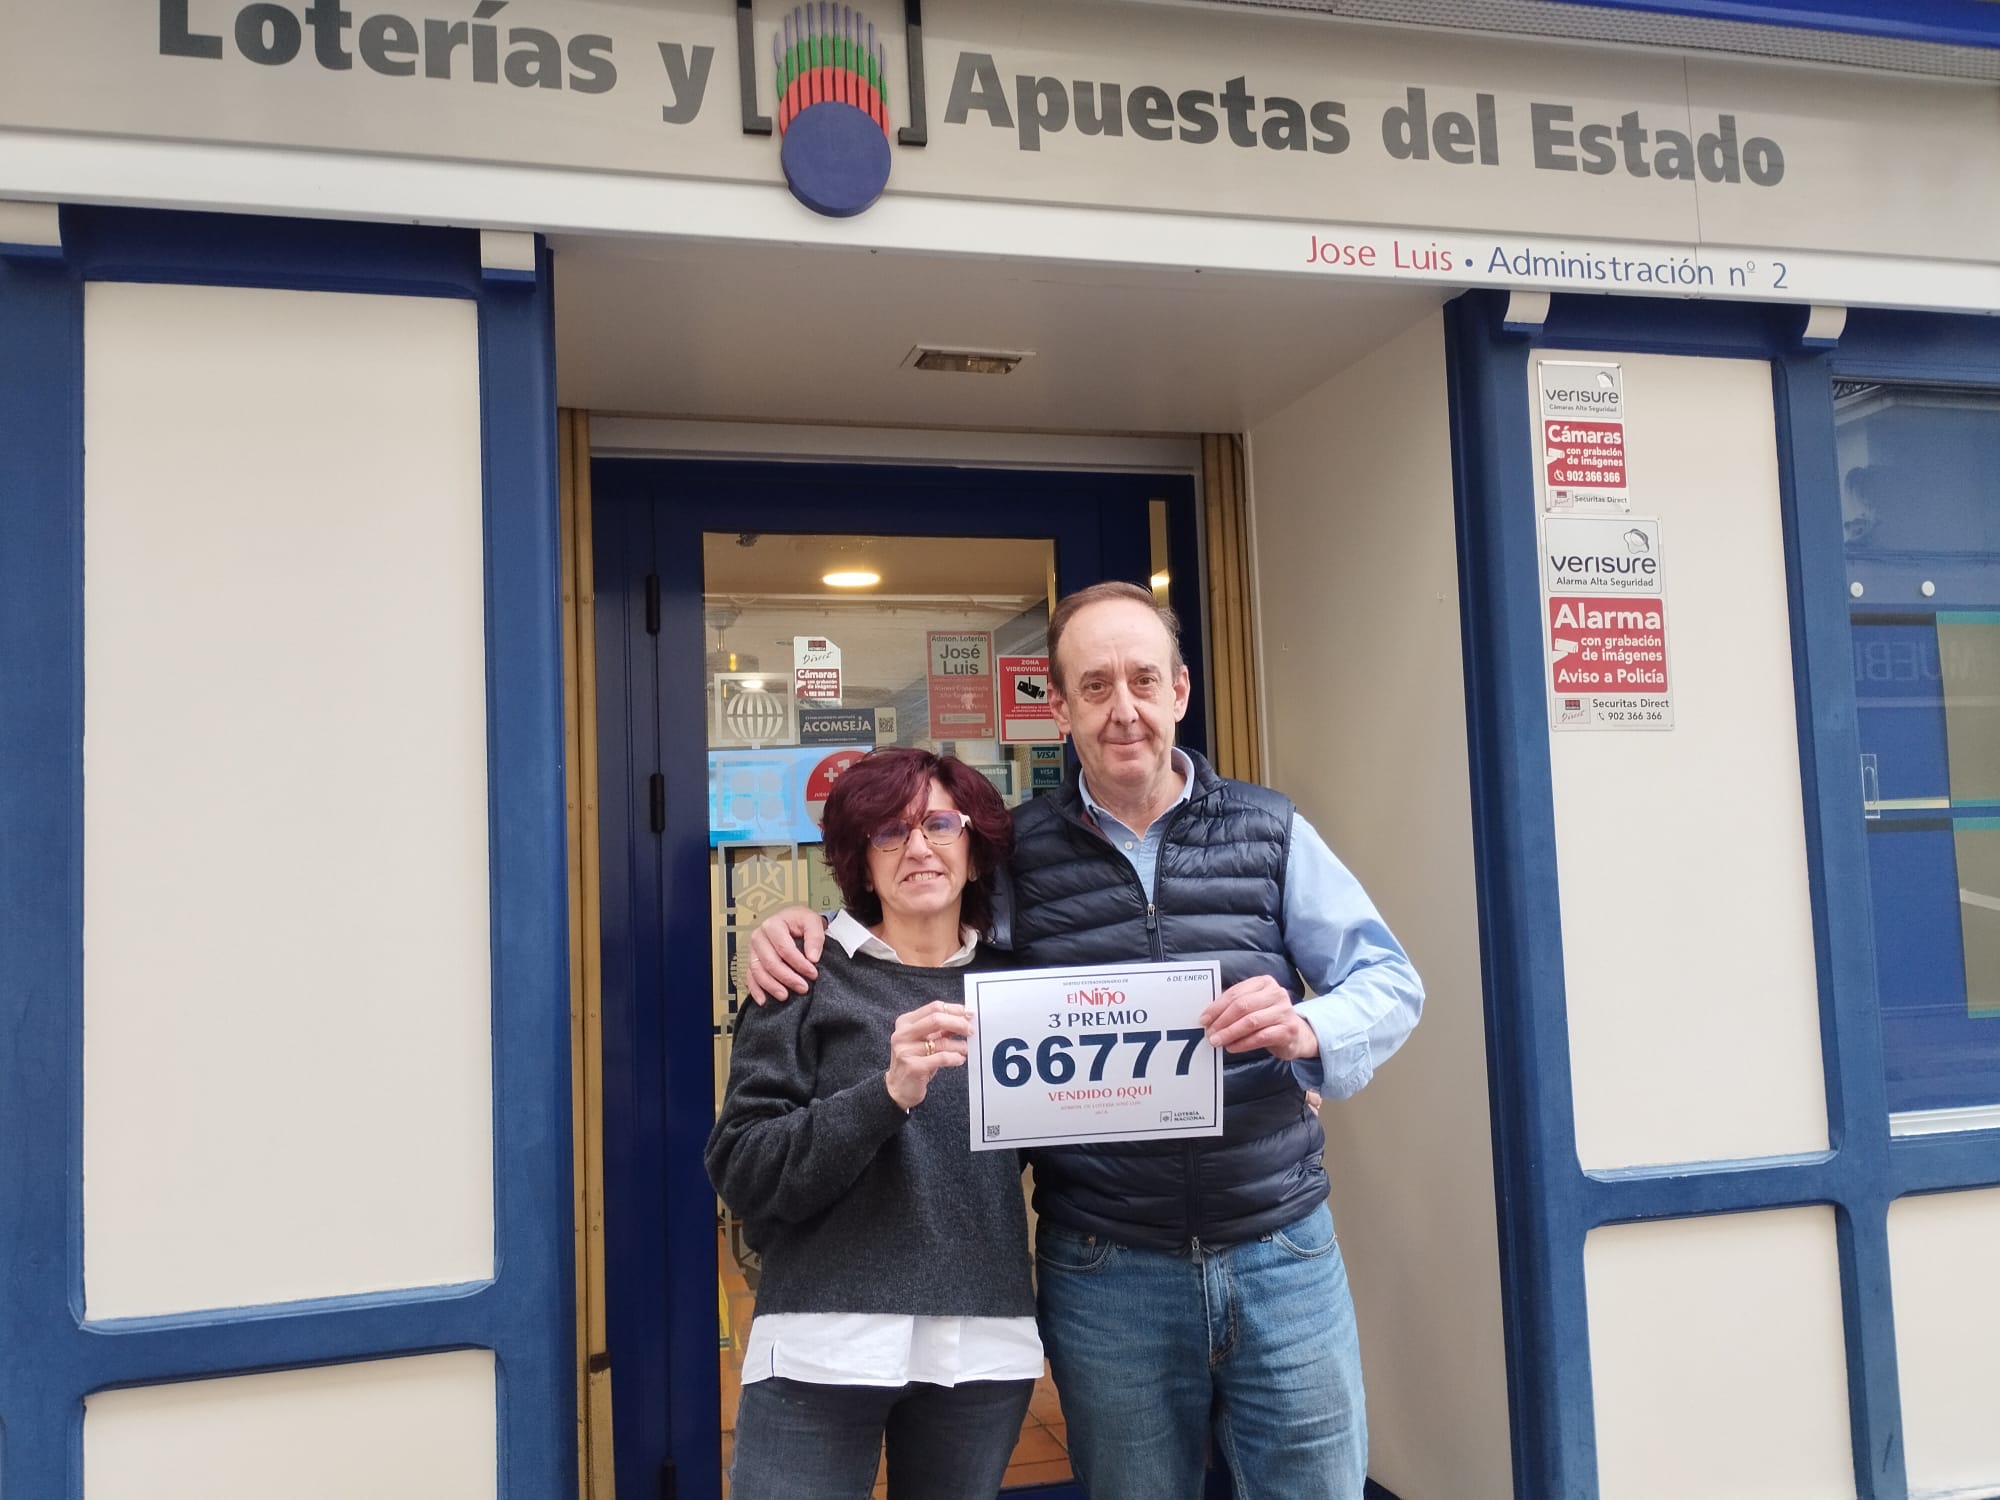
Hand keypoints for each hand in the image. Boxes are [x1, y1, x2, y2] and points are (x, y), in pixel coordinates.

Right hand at [743, 907, 824, 1002]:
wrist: (792, 921)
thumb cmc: (799, 921)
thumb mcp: (812, 921)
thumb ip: (815, 937)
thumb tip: (812, 957)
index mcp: (772, 925)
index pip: (784, 948)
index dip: (799, 964)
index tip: (813, 973)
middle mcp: (759, 937)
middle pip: (770, 962)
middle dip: (787, 978)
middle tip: (803, 988)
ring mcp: (753, 950)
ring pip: (758, 972)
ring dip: (772, 986)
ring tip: (786, 996)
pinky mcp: (752, 961)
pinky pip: (750, 977)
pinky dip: (755, 990)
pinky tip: (763, 1000)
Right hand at [884, 1001, 974, 1109]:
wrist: (898, 1089)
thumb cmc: (915, 1062)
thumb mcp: (923, 1041)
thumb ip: (939, 1029)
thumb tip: (963, 1018)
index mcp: (905, 1022)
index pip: (934, 1008)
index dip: (954, 1009)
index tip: (968, 1014)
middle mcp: (903, 1034)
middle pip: (936, 1019)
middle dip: (958, 1023)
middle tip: (971, 1030)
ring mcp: (906, 1051)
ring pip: (941, 1041)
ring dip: (959, 1045)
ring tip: (964, 1049)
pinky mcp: (914, 1067)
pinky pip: (942, 1058)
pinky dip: (955, 1058)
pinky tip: (959, 1059)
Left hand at [1200, 976, 1317, 1060]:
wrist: (1296, 1035)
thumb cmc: (1268, 1018)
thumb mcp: (1253, 1006)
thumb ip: (1234, 1006)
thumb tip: (1208, 1016)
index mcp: (1264, 982)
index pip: (1236, 993)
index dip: (1217, 1007)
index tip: (1204, 1019)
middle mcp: (1277, 993)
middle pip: (1243, 1006)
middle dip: (1222, 1021)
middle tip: (1209, 1033)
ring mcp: (1284, 1011)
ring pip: (1251, 1022)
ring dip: (1230, 1033)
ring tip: (1217, 1041)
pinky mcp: (1288, 1030)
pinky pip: (1260, 1037)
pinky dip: (1243, 1043)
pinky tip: (1232, 1047)